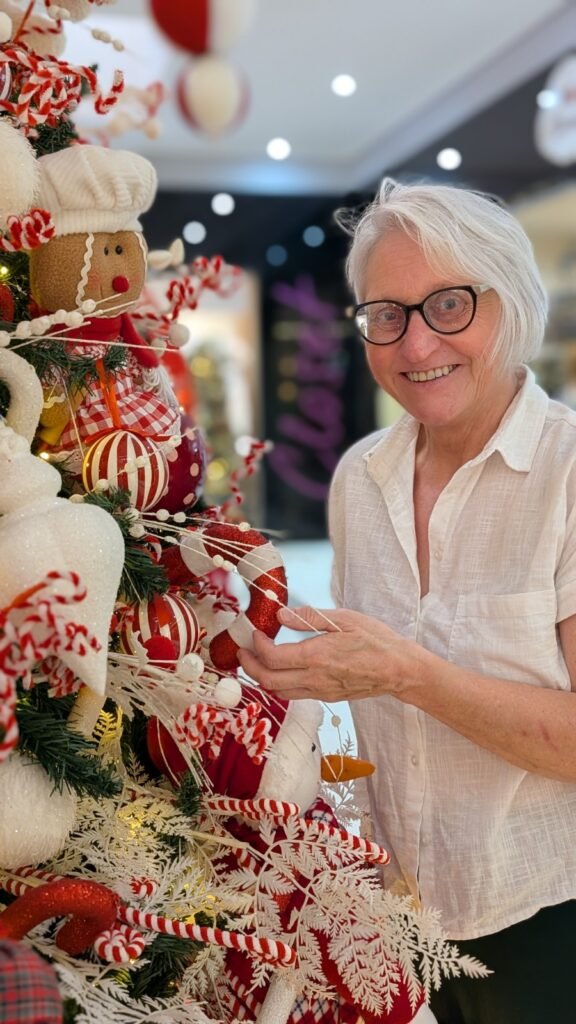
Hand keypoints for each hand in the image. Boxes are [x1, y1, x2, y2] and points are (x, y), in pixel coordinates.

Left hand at [237, 606, 419, 701]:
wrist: (399, 670)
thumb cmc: (376, 641)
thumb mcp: (345, 619)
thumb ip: (309, 617)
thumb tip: (281, 614)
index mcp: (316, 656)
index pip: (272, 657)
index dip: (256, 646)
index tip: (255, 633)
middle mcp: (314, 678)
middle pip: (268, 680)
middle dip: (249, 666)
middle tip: (243, 651)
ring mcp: (320, 691)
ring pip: (278, 692)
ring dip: (262, 677)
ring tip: (257, 660)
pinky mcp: (327, 696)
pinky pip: (294, 694)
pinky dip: (279, 683)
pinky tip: (282, 669)